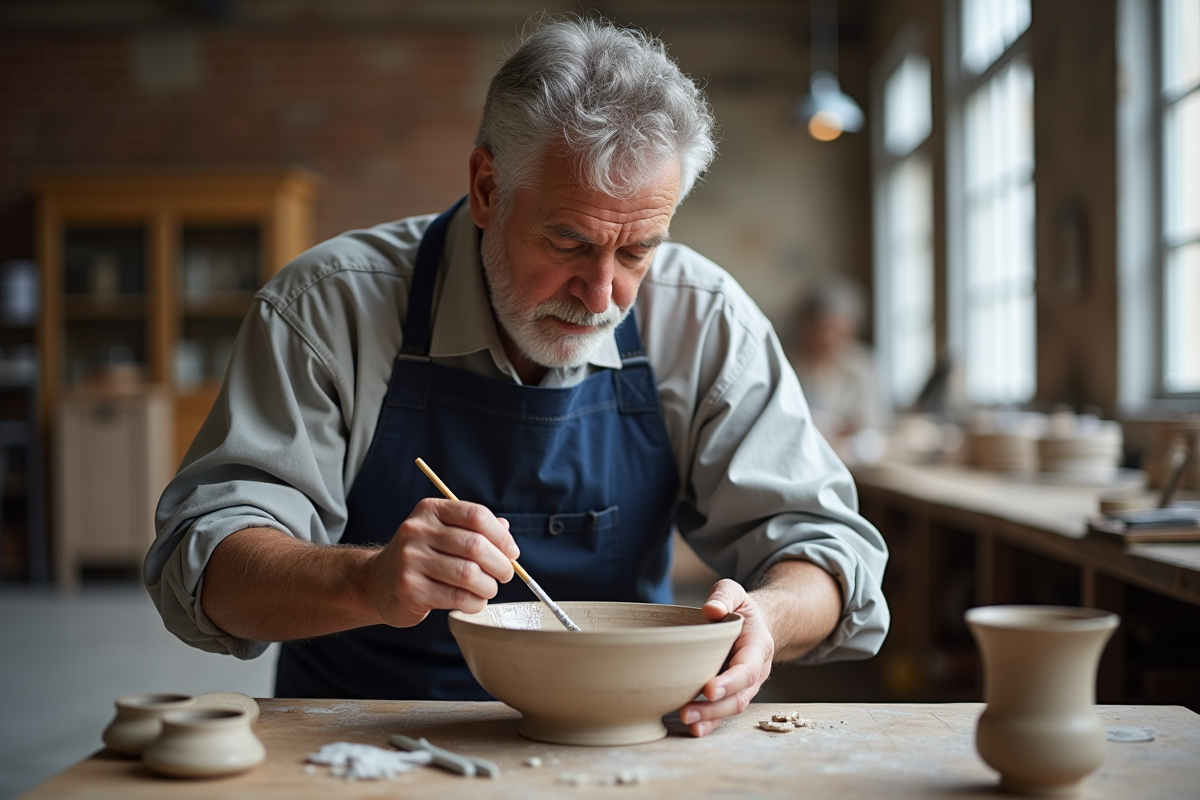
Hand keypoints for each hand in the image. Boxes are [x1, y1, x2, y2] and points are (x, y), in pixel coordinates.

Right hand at [366, 498, 519, 627]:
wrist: (377, 582)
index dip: (501, 536)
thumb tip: (506, 532)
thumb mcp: (442, 533)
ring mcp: (411, 560)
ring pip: (469, 574)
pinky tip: (473, 601)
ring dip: (488, 586)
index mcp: (430, 510)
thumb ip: (474, 529)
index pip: (476, 515)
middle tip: (505, 574)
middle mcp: (417, 531)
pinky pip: (457, 597)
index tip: (512, 552)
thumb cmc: (419, 557)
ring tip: (488, 589)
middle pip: (475, 546)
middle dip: (500, 564)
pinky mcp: (410, 589)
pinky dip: (474, 602)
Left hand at [678, 578, 774, 736]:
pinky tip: (692, 729)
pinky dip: (709, 723)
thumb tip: (711, 609)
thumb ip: (725, 596)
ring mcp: (744, 686)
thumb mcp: (735, 593)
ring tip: (685, 720)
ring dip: (710, 719)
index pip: (747, 669)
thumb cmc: (740, 609)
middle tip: (687, 712)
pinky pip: (723, 712)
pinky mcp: (731, 694)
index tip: (709, 689)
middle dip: (715, 708)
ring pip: (731, 708)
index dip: (730, 682)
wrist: (753, 624)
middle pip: (739, 696)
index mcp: (758, 647)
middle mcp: (755, 671)